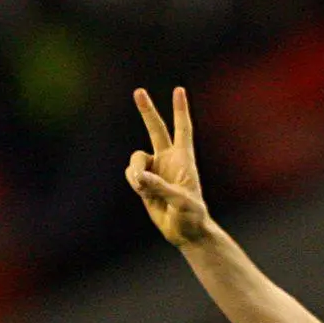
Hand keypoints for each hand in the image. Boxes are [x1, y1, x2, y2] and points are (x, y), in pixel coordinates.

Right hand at [128, 86, 210, 246]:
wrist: (185, 232)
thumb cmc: (191, 216)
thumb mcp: (181, 202)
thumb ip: (161, 187)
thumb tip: (141, 177)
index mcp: (183, 159)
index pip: (183, 130)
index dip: (180, 110)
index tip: (179, 90)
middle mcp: (168, 159)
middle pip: (156, 129)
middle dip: (147, 111)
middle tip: (138, 91)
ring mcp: (155, 169)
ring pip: (136, 158)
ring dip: (136, 170)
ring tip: (143, 186)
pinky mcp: (144, 181)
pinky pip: (131, 174)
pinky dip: (133, 181)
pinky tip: (142, 191)